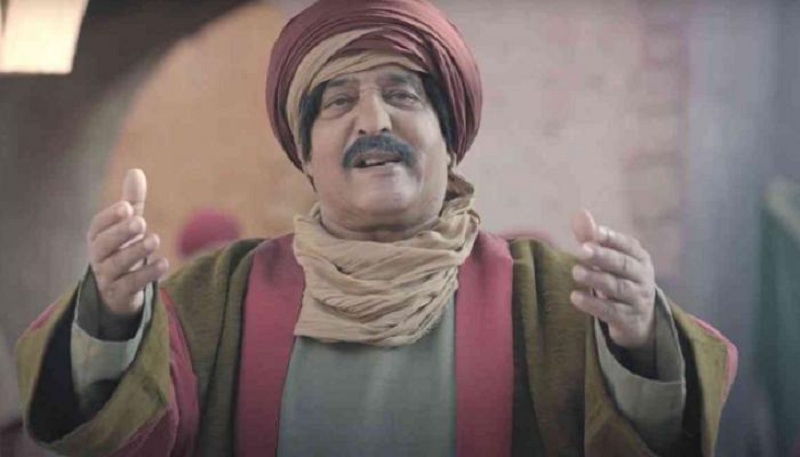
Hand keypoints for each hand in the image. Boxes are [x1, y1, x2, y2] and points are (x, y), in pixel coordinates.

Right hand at [87, 169, 167, 315]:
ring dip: (135, 252)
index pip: (98, 226)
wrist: (118, 291)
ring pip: (115, 265)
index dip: (110, 216)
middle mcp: (98, 257)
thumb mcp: (128, 226)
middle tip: (140, 221)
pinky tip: (163, 263)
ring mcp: (107, 277)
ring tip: (154, 240)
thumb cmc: (123, 250)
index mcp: (98, 237)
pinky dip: (146, 274)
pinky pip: (130, 284)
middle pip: (103, 245)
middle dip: (120, 232)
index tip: (127, 207)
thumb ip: (132, 202)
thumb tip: (135, 171)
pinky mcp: (120, 293)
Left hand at [569, 209, 655, 350]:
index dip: (611, 238)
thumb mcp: (609, 260)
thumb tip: (579, 214)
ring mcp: (637, 299)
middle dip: (603, 256)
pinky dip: (593, 304)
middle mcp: (642, 277)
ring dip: (596, 279)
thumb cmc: (620, 280)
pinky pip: (611, 311)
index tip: (594, 232)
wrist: (641, 321)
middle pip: (622, 265)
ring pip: (618, 288)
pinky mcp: (628, 320)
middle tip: (582, 250)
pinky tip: (575, 297)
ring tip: (576, 272)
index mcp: (639, 258)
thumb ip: (592, 238)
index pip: (627, 245)